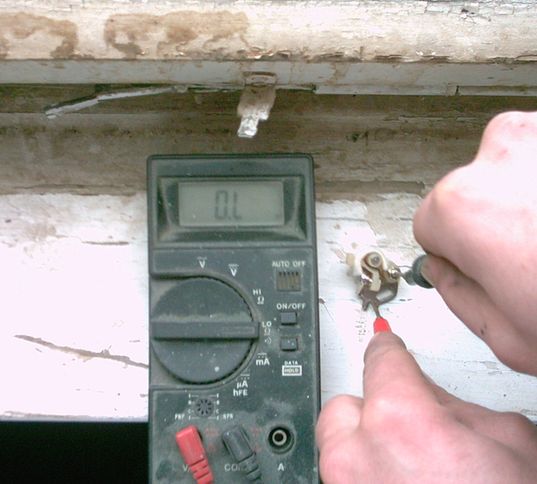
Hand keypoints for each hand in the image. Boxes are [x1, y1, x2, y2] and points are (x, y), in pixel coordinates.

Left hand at [316, 332, 536, 482]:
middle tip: (409, 428)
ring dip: (365, 449)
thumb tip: (424, 389)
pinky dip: (365, 480)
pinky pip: (343, 483)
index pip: (380, 358)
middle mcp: (357, 456)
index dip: (388, 350)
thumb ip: (451, 403)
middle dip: (373, 410)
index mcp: (400, 420)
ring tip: (410, 470)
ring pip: (338, 447)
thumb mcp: (506, 440)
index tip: (386, 347)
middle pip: (345, 405)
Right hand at [413, 111, 536, 374]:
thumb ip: (458, 296)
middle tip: (535, 256)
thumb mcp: (511, 338)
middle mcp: (498, 154)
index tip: (487, 268)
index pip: (430, 224)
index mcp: (460, 207)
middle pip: (471, 190)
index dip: (460, 254)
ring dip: (528, 192)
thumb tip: (441, 269)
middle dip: (493, 220)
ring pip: (513, 162)